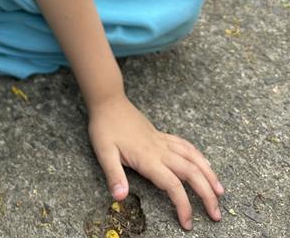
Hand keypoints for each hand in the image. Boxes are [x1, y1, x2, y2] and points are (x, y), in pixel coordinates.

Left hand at [88, 94, 222, 230]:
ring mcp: (163, 141)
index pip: (172, 185)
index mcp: (147, 158)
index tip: (188, 223)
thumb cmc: (105, 127)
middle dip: (206, 194)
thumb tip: (120, 197)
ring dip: (209, 174)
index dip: (183, 205)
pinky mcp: (162, 135)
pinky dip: (199, 157)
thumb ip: (114, 175)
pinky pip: (186, 146)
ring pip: (193, 158)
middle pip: (191, 172)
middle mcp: (160, 150)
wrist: (108, 101)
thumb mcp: (103, 152)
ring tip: (220, 192)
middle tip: (216, 214)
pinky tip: (205, 164)